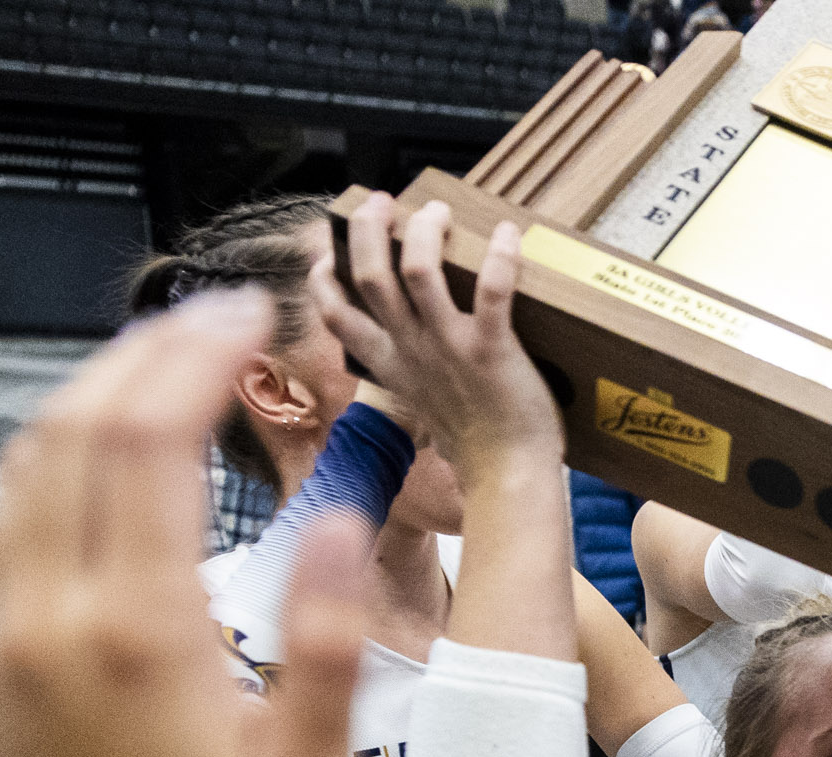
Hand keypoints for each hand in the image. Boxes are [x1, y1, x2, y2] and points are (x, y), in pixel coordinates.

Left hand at [0, 292, 364, 756]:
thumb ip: (330, 636)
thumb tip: (344, 517)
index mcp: (138, 632)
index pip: (148, 435)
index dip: (197, 354)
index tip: (252, 315)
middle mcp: (51, 619)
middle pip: (75, 428)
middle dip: (144, 353)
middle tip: (216, 323)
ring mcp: (5, 642)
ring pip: (22, 469)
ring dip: (85, 399)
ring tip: (158, 371)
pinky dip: (40, 467)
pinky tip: (83, 464)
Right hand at [314, 194, 561, 481]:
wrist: (507, 479)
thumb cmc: (477, 447)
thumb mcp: (425, 408)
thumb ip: (413, 377)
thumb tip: (417, 361)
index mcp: (391, 365)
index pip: (335, 315)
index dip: (322, 278)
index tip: (328, 251)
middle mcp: (411, 350)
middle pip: (370, 275)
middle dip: (369, 228)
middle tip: (383, 202)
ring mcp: (448, 349)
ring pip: (416, 271)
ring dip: (424, 231)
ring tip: (436, 210)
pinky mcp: (490, 350)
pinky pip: (491, 292)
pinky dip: (501, 257)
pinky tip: (509, 233)